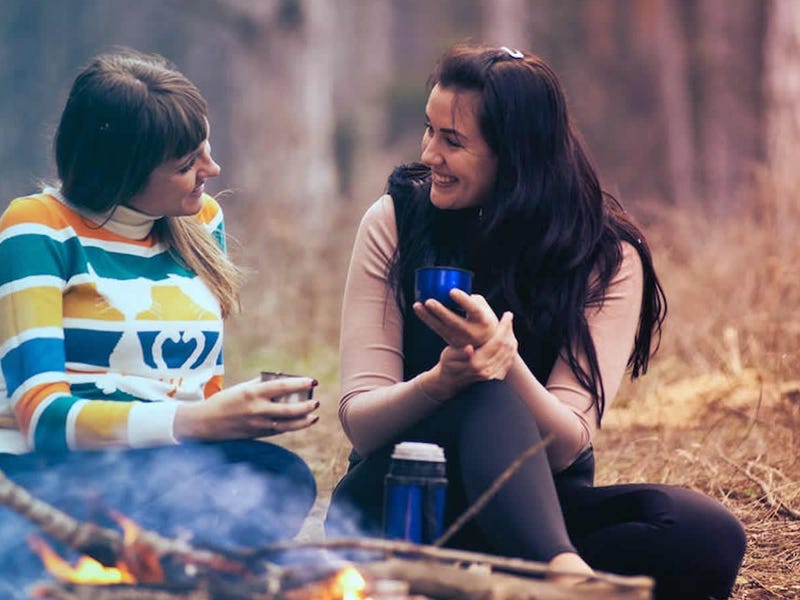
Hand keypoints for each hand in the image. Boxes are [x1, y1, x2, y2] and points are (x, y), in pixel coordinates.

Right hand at [174, 377, 318, 440]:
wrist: (205, 423)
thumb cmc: (225, 400)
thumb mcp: (243, 388)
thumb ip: (262, 384)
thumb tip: (284, 379)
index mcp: (252, 393)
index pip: (282, 387)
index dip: (300, 383)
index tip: (313, 381)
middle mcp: (256, 409)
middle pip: (288, 409)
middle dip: (306, 406)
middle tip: (316, 401)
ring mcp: (258, 424)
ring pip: (287, 424)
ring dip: (304, 421)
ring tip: (315, 416)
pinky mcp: (257, 435)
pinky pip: (279, 431)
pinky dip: (293, 427)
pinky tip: (303, 422)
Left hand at [413, 289, 497, 347]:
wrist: (485, 344)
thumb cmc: (483, 319)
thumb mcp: (484, 308)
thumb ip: (470, 298)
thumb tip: (453, 289)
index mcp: (483, 320)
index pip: (473, 310)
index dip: (463, 300)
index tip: (452, 291)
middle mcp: (471, 331)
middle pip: (453, 321)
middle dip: (440, 311)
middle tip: (429, 301)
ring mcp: (459, 339)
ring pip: (441, 327)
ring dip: (427, 316)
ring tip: (417, 305)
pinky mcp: (450, 341)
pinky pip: (436, 329)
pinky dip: (427, 319)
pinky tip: (419, 309)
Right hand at [420, 311, 517, 400]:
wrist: (451, 380)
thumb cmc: (448, 363)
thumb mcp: (449, 355)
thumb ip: (459, 353)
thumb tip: (469, 349)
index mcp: (476, 363)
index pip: (497, 342)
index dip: (504, 327)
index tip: (507, 314)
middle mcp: (487, 370)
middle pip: (506, 346)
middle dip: (509, 329)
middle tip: (509, 316)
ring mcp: (493, 375)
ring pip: (510, 353)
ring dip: (511, 337)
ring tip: (508, 325)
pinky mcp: (496, 376)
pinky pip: (509, 360)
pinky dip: (512, 348)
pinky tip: (509, 338)